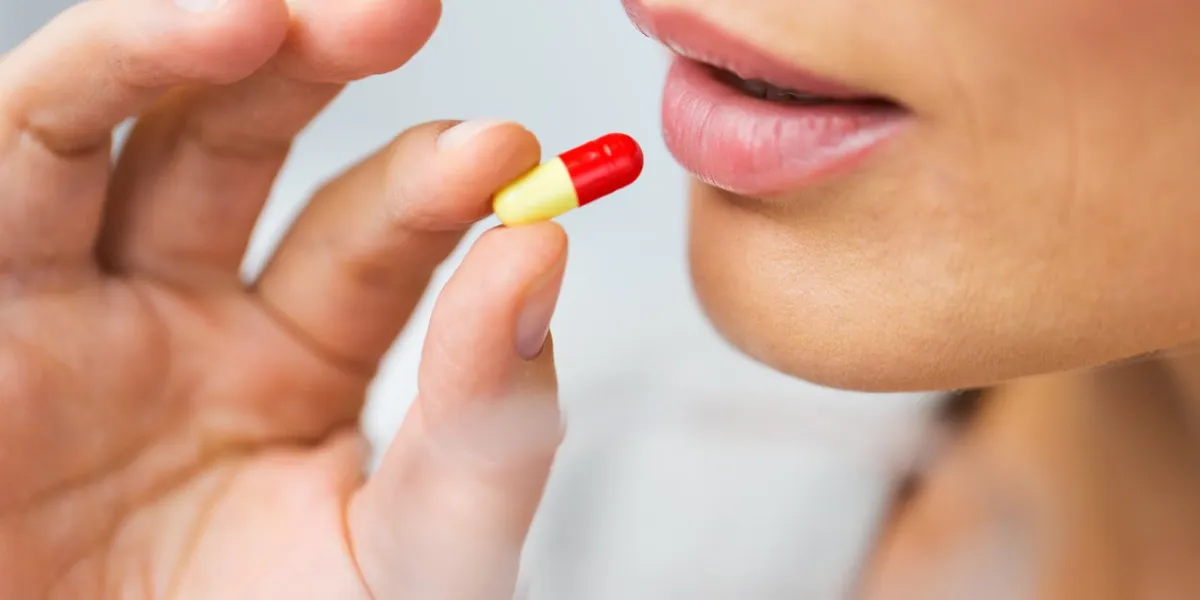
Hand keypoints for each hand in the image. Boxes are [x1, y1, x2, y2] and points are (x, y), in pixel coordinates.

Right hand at [0, 1, 565, 597]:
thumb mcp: (414, 560)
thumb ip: (484, 427)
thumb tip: (541, 254)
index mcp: (295, 358)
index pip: (371, 230)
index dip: (432, 178)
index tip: (509, 150)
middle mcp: (175, 313)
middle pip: (230, 138)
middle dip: (305, 61)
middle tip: (391, 12)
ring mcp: (56, 318)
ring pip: (86, 134)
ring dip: (155, 53)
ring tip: (250, 17)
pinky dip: (40, 120)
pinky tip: (105, 78)